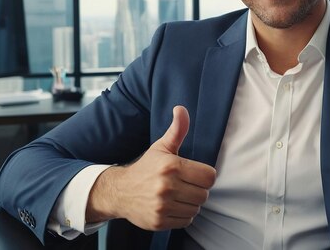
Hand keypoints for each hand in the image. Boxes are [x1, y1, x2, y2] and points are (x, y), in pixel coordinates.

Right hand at [86, 105, 215, 229]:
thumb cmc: (146, 168)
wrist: (120, 191)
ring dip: (190, 203)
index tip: (194, 174)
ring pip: (196, 208)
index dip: (204, 175)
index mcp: (171, 166)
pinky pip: (186, 221)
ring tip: (178, 195)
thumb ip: (177, 129)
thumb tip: (181, 109)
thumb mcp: (162, 147)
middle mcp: (167, 187)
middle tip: (185, 185)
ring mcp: (162, 206)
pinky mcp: (159, 221)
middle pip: (204, 194)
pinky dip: (182, 215)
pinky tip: (172, 206)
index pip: (209, 176)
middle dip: (197, 189)